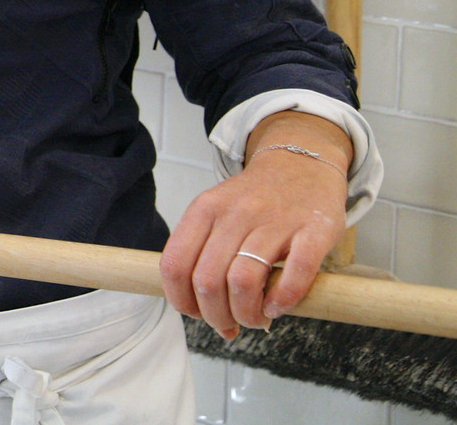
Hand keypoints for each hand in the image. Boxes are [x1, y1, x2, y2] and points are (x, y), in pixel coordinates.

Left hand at [159, 113, 348, 337]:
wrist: (301, 164)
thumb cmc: (255, 199)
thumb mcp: (216, 212)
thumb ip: (203, 252)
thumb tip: (197, 308)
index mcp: (204, 210)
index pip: (174, 264)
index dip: (181, 300)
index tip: (195, 314)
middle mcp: (235, 214)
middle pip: (208, 281)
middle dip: (215, 315)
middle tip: (229, 324)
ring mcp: (275, 221)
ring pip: (243, 281)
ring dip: (246, 313)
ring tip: (254, 319)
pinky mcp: (313, 231)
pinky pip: (295, 272)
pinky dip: (283, 300)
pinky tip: (278, 307)